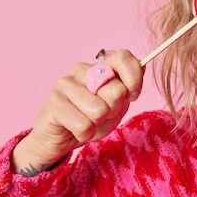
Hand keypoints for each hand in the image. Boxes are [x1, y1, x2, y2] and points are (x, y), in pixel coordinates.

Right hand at [12, 49, 143, 174]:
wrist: (62, 139)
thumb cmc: (92, 119)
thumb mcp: (117, 105)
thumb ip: (128, 89)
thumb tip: (142, 65)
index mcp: (100, 67)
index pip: (124, 57)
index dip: (134, 79)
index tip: (133, 96)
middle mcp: (82, 70)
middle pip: (116, 89)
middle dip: (114, 109)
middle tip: (101, 114)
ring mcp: (65, 84)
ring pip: (99, 110)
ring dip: (97, 123)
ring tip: (87, 121)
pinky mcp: (53, 103)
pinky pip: (83, 124)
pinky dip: (85, 133)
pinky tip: (76, 129)